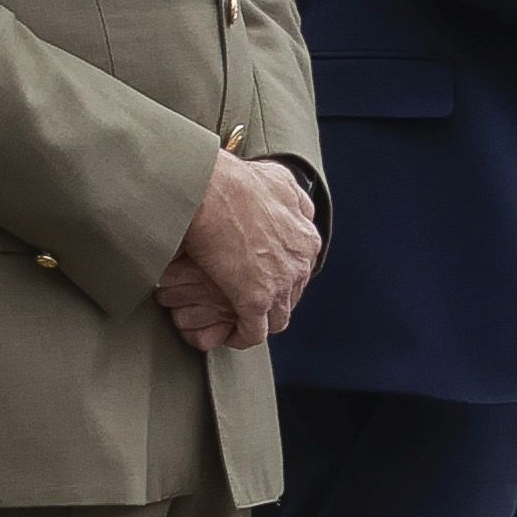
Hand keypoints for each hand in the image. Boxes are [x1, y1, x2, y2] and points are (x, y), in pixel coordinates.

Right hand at [167, 152, 320, 349]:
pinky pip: (255, 332)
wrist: (210, 190)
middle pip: (293, 293)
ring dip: (260, 320)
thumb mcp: (279, 180)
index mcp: (306, 237)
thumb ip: (293, 197)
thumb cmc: (236, 180)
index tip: (264, 275)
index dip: (282, 273)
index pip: (301, 267)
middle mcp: (300, 262)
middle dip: (274, 297)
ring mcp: (281, 283)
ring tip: (240, 321)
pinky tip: (232, 337)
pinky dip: (244, 337)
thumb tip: (299, 205)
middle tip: (249, 299)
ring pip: (278, 315)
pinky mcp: (256, 300)